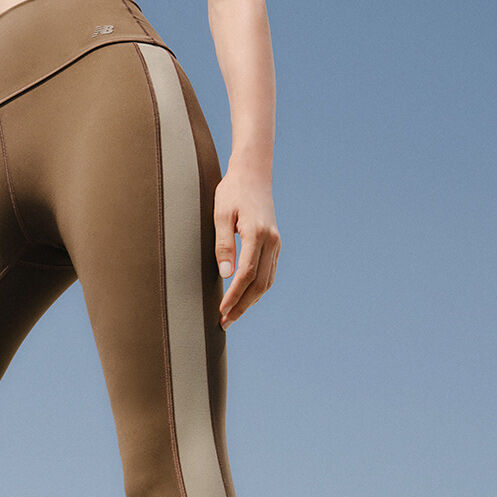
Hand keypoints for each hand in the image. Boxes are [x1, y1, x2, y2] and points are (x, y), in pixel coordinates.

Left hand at [213, 165, 279, 327]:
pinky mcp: (275, 243)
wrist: (253, 174)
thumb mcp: (220, 215)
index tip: (221, 310)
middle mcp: (271, 241)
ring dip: (251, 301)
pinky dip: (258, 289)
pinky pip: (269, 273)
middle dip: (242, 306)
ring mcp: (276, 243)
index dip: (234, 296)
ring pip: (267, 281)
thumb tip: (226, 275)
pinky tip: (245, 298)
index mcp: (257, 234)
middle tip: (224, 322)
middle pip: (260, 283)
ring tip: (233, 315)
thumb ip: (223, 244)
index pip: (247, 274)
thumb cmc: (232, 192)